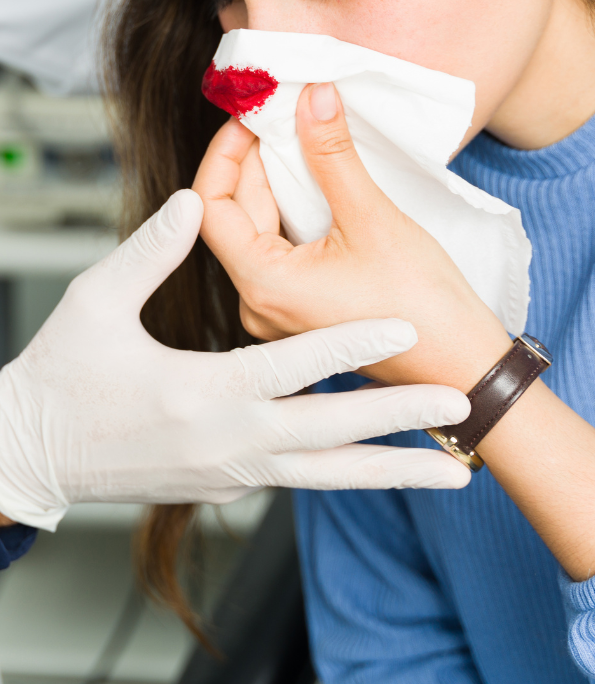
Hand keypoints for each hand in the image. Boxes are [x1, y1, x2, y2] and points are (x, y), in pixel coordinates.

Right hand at [0, 190, 471, 529]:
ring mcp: (236, 471)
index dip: (352, 342)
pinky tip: (391, 462)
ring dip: (396, 469)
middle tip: (462, 407)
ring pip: (332, 475)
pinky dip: (352, 471)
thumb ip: (150, 252)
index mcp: (203, 393)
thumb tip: (195, 199)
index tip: (405, 326)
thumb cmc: (59, 380)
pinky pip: (308, 478)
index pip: (295, 366)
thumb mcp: (94, 304)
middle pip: (334, 432)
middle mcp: (230, 442)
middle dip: (402, 419)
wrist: (31, 458)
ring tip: (457, 470)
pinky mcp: (235, 484)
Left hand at [194, 82, 510, 390]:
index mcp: (263, 285)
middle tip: (286, 114)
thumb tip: (312, 95)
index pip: (210, 207)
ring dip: (278, 185)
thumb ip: (333, 153)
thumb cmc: (421, 304)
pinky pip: (285, 252)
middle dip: (257, 161)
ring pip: (262, 233)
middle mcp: (259, 305)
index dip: (225, 154)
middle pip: (236, 217)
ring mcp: (281, 313)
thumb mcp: (372, 217)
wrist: (463, 366)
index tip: (255, 116)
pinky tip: (321, 183)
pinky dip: (296, 213)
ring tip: (305, 140)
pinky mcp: (306, 312)